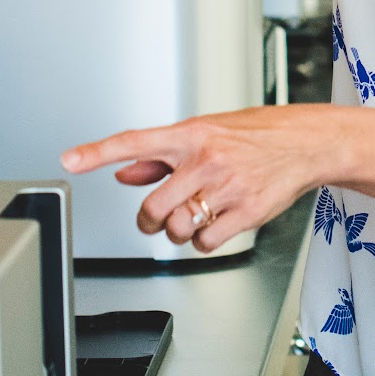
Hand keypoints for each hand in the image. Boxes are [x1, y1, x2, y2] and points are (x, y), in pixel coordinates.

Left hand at [62, 106, 334, 254]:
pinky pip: (205, 243)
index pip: (134, 141)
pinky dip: (201, 242)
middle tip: (156, 219)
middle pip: (153, 207)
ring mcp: (228, 186)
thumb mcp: (205, 132)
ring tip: (193, 218)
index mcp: (190, 134)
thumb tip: (123, 172)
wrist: (305, 143)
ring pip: (177, 228)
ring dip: (177, 233)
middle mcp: (206, 159)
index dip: (97, 152)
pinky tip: (213, 226)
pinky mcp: (248, 211)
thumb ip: (160, 155)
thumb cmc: (254, 135)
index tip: (69, 161)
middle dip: (149, 222)